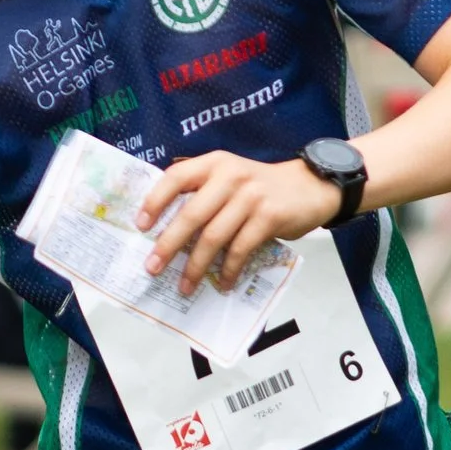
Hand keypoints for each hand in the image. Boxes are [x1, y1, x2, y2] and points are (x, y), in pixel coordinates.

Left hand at [136, 151, 341, 294]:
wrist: (310, 186)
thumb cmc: (261, 188)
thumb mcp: (231, 177)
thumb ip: (204, 193)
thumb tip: (168, 230)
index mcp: (214, 164)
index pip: (176, 177)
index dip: (155, 201)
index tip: (140, 225)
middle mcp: (230, 176)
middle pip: (191, 214)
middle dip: (168, 245)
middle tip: (153, 267)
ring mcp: (250, 196)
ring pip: (214, 237)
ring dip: (196, 266)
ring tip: (185, 286)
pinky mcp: (269, 217)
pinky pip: (240, 249)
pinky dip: (229, 270)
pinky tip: (223, 282)